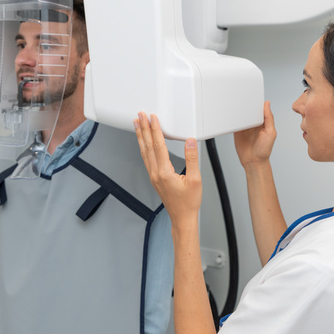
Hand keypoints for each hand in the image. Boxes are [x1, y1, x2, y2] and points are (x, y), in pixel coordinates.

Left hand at [134, 113, 201, 227]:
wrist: (182, 218)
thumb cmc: (189, 203)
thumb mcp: (195, 180)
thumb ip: (192, 159)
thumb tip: (190, 142)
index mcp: (165, 172)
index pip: (159, 145)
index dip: (155, 130)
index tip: (152, 118)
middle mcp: (156, 174)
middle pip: (148, 146)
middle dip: (144, 129)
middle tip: (140, 115)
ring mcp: (153, 177)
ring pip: (144, 152)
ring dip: (141, 137)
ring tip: (137, 125)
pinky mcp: (154, 179)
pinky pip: (146, 159)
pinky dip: (144, 147)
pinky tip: (144, 143)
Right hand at [234, 101, 276, 167]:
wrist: (253, 161)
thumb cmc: (264, 150)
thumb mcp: (270, 133)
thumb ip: (269, 118)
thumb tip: (267, 104)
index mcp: (263, 122)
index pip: (259, 108)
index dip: (256, 102)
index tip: (253, 97)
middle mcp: (254, 123)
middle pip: (249, 110)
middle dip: (246, 105)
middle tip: (242, 100)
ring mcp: (245, 127)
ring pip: (241, 115)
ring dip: (238, 111)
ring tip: (236, 107)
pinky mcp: (237, 131)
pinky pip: (234, 123)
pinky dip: (232, 119)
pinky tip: (232, 116)